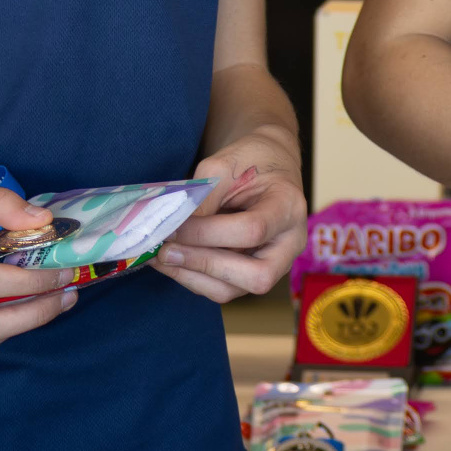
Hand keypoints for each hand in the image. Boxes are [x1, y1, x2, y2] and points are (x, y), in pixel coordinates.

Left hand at [157, 139, 306, 303]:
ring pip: (235, 290)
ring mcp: (276, 263)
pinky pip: (224, 288)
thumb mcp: (224, 166)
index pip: (252, 230)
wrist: (268, 166)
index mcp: (288, 206)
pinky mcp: (255, 273)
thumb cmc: (248, 160)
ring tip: (160, 258)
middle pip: (256, 275)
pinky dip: (193, 278)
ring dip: (192, 276)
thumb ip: (202, 198)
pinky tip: (171, 262)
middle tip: (164, 251)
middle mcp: (291, 242)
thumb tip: (171, 231)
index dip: (207, 233)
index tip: (172, 227)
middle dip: (204, 264)